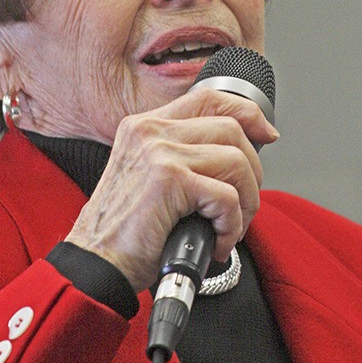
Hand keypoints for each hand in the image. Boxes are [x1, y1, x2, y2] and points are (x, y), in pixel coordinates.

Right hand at [65, 87, 278, 291]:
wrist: (95, 264)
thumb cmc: (122, 232)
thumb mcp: (149, 179)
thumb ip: (182, 158)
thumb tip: (236, 156)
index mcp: (144, 126)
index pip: (207, 98)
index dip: (246, 112)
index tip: (266, 133)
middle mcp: (150, 131)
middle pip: (231, 129)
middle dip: (252, 171)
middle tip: (243, 206)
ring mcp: (159, 152)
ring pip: (236, 161)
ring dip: (247, 202)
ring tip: (229, 228)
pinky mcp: (169, 180)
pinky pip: (228, 197)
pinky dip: (231, 227)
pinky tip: (216, 244)